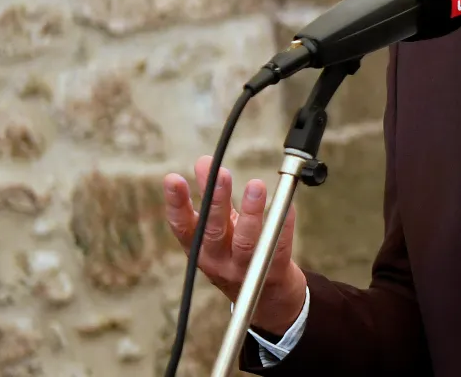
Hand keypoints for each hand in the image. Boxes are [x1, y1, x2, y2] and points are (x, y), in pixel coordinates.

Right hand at [164, 155, 306, 334]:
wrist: (266, 298)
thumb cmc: (238, 254)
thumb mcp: (218, 232)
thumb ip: (212, 202)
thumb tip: (204, 162)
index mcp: (200, 249)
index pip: (183, 226)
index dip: (176, 204)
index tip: (173, 178)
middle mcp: (217, 261)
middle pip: (214, 230)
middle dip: (216, 201)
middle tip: (219, 172)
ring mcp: (244, 270)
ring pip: (246, 242)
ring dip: (251, 213)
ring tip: (256, 186)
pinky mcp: (272, 271)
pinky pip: (279, 247)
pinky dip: (284, 224)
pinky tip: (288, 205)